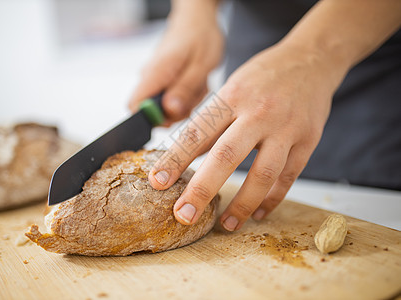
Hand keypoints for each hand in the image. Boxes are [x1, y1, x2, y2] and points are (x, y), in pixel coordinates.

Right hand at [128, 0, 223, 124]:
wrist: (197, 20)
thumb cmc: (200, 37)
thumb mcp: (201, 65)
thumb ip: (185, 90)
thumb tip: (169, 112)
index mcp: (155, 72)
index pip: (135, 106)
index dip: (152, 118)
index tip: (175, 114)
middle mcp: (149, 77)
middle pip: (153, 111)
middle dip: (177, 111)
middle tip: (196, 93)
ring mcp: (155, 80)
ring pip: (166, 107)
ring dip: (186, 102)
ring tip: (198, 83)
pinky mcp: (162, 82)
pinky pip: (172, 99)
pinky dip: (187, 96)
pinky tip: (195, 83)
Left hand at [148, 42, 346, 230]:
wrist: (310, 59)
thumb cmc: (262, 77)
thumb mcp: (231, 88)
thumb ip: (211, 122)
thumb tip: (186, 157)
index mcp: (231, 97)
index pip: (197, 133)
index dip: (174, 159)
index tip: (156, 182)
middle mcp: (258, 112)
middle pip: (226, 155)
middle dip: (202, 189)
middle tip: (184, 214)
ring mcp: (286, 127)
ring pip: (263, 173)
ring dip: (242, 204)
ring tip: (226, 224)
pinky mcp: (308, 140)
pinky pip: (289, 177)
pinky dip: (272, 199)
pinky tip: (257, 213)